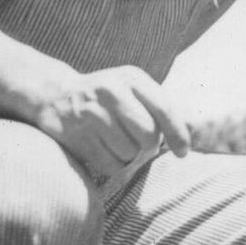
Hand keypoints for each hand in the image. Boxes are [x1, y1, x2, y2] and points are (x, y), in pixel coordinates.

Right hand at [31, 65, 191, 181]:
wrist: (54, 93)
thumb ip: (160, 104)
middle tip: (139, 143)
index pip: (165, 108)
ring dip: (128, 157)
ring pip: (129, 153)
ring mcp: (91, 114)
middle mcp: (111, 92)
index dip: (178, 134)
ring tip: (116, 142)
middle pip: (148, 136)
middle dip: (149, 147)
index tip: (183, 152)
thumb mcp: (133, 88)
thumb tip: (190, 129)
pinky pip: (110, 165)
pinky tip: (103, 149)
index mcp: (132, 79)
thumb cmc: (106, 95)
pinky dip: (113, 165)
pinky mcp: (76, 135)